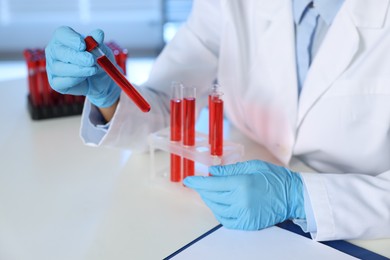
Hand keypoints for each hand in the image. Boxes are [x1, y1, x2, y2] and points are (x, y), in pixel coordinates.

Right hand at [45, 26, 120, 107]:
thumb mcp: (102, 50)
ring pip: (59, 68)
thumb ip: (98, 42)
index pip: (61, 33)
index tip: (83, 46)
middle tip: (91, 61)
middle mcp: (54, 51)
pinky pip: (61, 82)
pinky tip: (85, 78)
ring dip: (78, 70)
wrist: (101, 81)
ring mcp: (52, 67)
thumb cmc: (98, 61)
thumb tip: (98, 33)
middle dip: (76, 56)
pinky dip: (75, 80)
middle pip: (58, 51)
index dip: (71, 39)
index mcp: (63, 38)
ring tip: (93, 70)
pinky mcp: (55, 82)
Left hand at [183, 160, 305, 229]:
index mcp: (241, 183)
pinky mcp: (248, 224)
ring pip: (216, 209)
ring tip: (211, 193)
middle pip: (212, 197)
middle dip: (203, 190)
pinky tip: (220, 204)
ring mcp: (244, 215)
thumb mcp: (252, 166)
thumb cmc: (275, 178)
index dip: (197, 182)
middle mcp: (240, 201)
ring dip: (210, 201)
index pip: (211, 184)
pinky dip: (219, 212)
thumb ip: (230, 170)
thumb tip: (211, 172)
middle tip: (200, 184)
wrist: (294, 196)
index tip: (188, 180)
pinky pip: (226, 220)